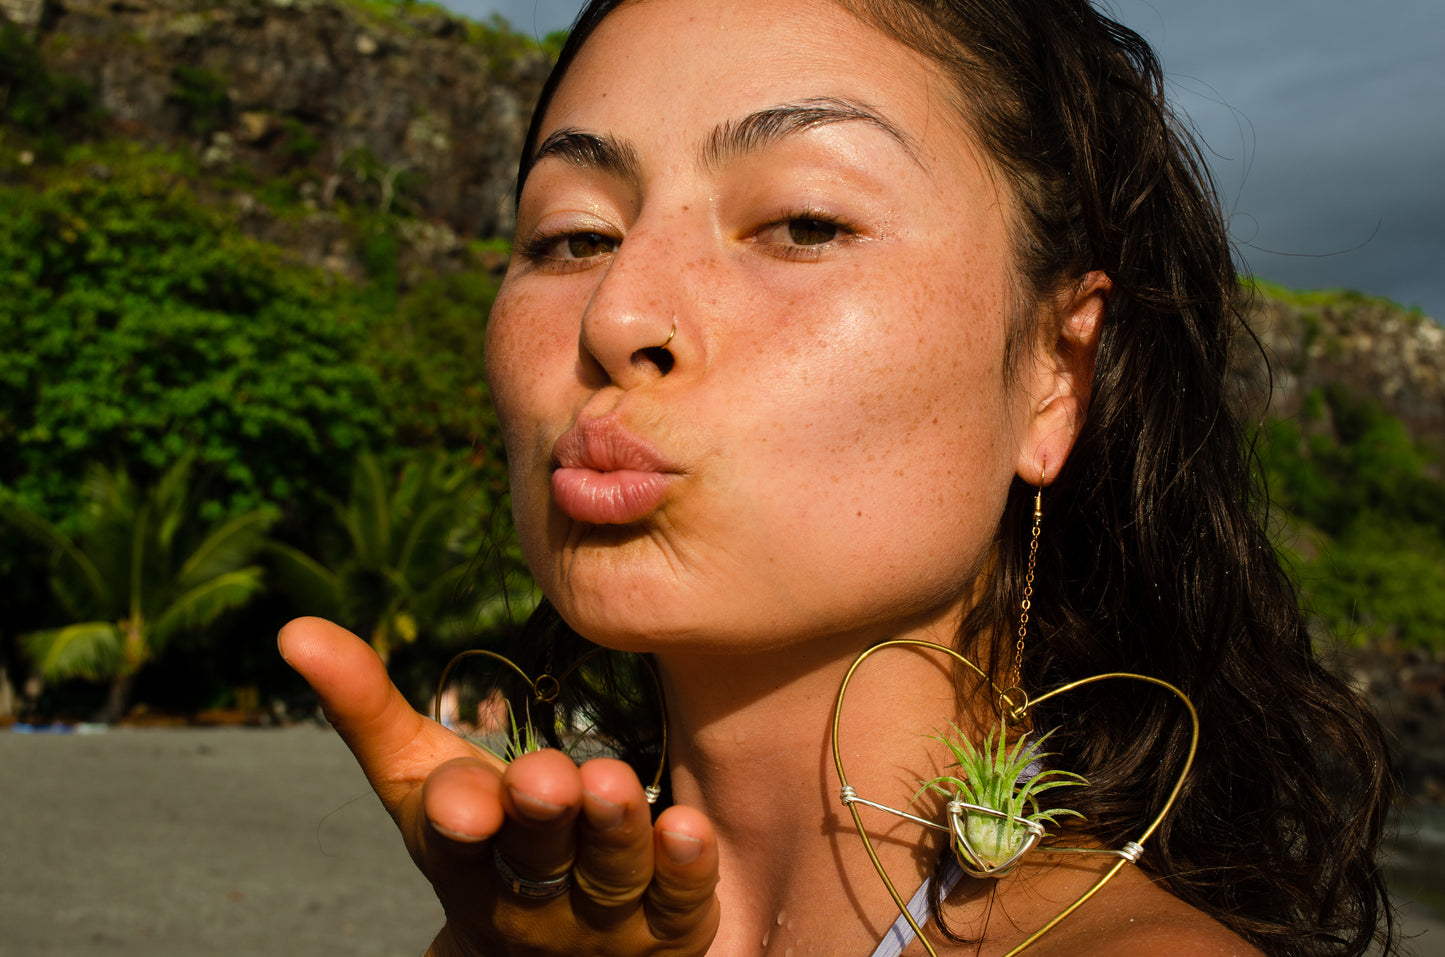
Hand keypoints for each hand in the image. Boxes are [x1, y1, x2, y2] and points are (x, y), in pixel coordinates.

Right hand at [278, 617, 720, 955]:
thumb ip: (366, 709)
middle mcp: (529, 894)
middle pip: (536, 854)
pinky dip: (684, 867)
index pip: (452, 839)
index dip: (458, 816)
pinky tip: (687, 825)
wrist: (550, 956)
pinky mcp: (670, 925)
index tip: (462, 799)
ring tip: (615, 784)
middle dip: (540, 816)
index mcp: (463, 855)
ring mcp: (601, 918)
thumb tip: (293, 630)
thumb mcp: (420, 779)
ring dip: (614, 832)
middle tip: (547, 777)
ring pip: (610, 876)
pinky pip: (681, 900)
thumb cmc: (486, 837)